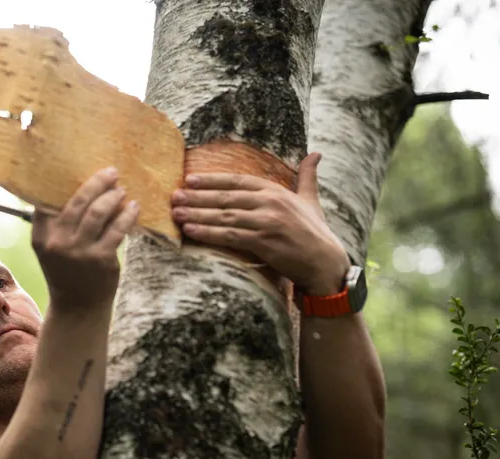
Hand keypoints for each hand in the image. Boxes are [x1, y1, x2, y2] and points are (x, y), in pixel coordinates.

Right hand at [32, 167, 139, 310]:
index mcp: (42, 237)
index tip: (76, 166)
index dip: (61, 182)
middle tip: (111, 172)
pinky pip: (117, 229)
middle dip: (97, 183)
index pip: (48, 201)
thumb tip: (80, 188)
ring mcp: (80, 252)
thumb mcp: (52, 249)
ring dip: (113, 196)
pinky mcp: (101, 259)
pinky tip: (134, 207)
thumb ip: (57, 225)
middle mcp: (58, 243)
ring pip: (99, 212)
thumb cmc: (67, 272)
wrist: (78, 308)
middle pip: (78, 202)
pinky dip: (127, 214)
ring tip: (122, 190)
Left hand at [171, 153, 349, 295]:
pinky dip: (208, 233)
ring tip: (176, 213)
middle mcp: (269, 203)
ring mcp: (266, 222)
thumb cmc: (315, 232)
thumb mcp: (310, 200)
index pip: (237, 181)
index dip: (212, 180)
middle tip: (174, 197)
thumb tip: (315, 154)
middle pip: (225, 198)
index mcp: (276, 191)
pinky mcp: (263, 242)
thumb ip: (307, 177)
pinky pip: (229, 236)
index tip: (190, 180)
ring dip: (197, 215)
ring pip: (224, 216)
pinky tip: (191, 232)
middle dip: (197, 197)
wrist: (325, 263)